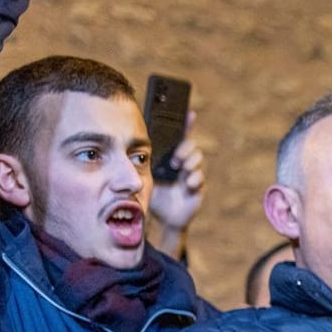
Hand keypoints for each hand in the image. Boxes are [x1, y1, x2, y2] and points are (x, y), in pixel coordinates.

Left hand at [149, 110, 205, 243]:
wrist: (158, 217)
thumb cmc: (149, 193)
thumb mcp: (143, 173)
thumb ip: (142, 160)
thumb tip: (132, 143)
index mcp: (168, 156)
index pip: (178, 137)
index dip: (186, 124)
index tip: (189, 113)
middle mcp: (181, 163)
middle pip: (190, 146)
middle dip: (184, 149)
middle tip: (175, 158)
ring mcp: (190, 175)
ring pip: (197, 160)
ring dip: (190, 162)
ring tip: (180, 168)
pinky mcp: (196, 189)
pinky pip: (199, 179)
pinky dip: (193, 179)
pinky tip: (186, 183)